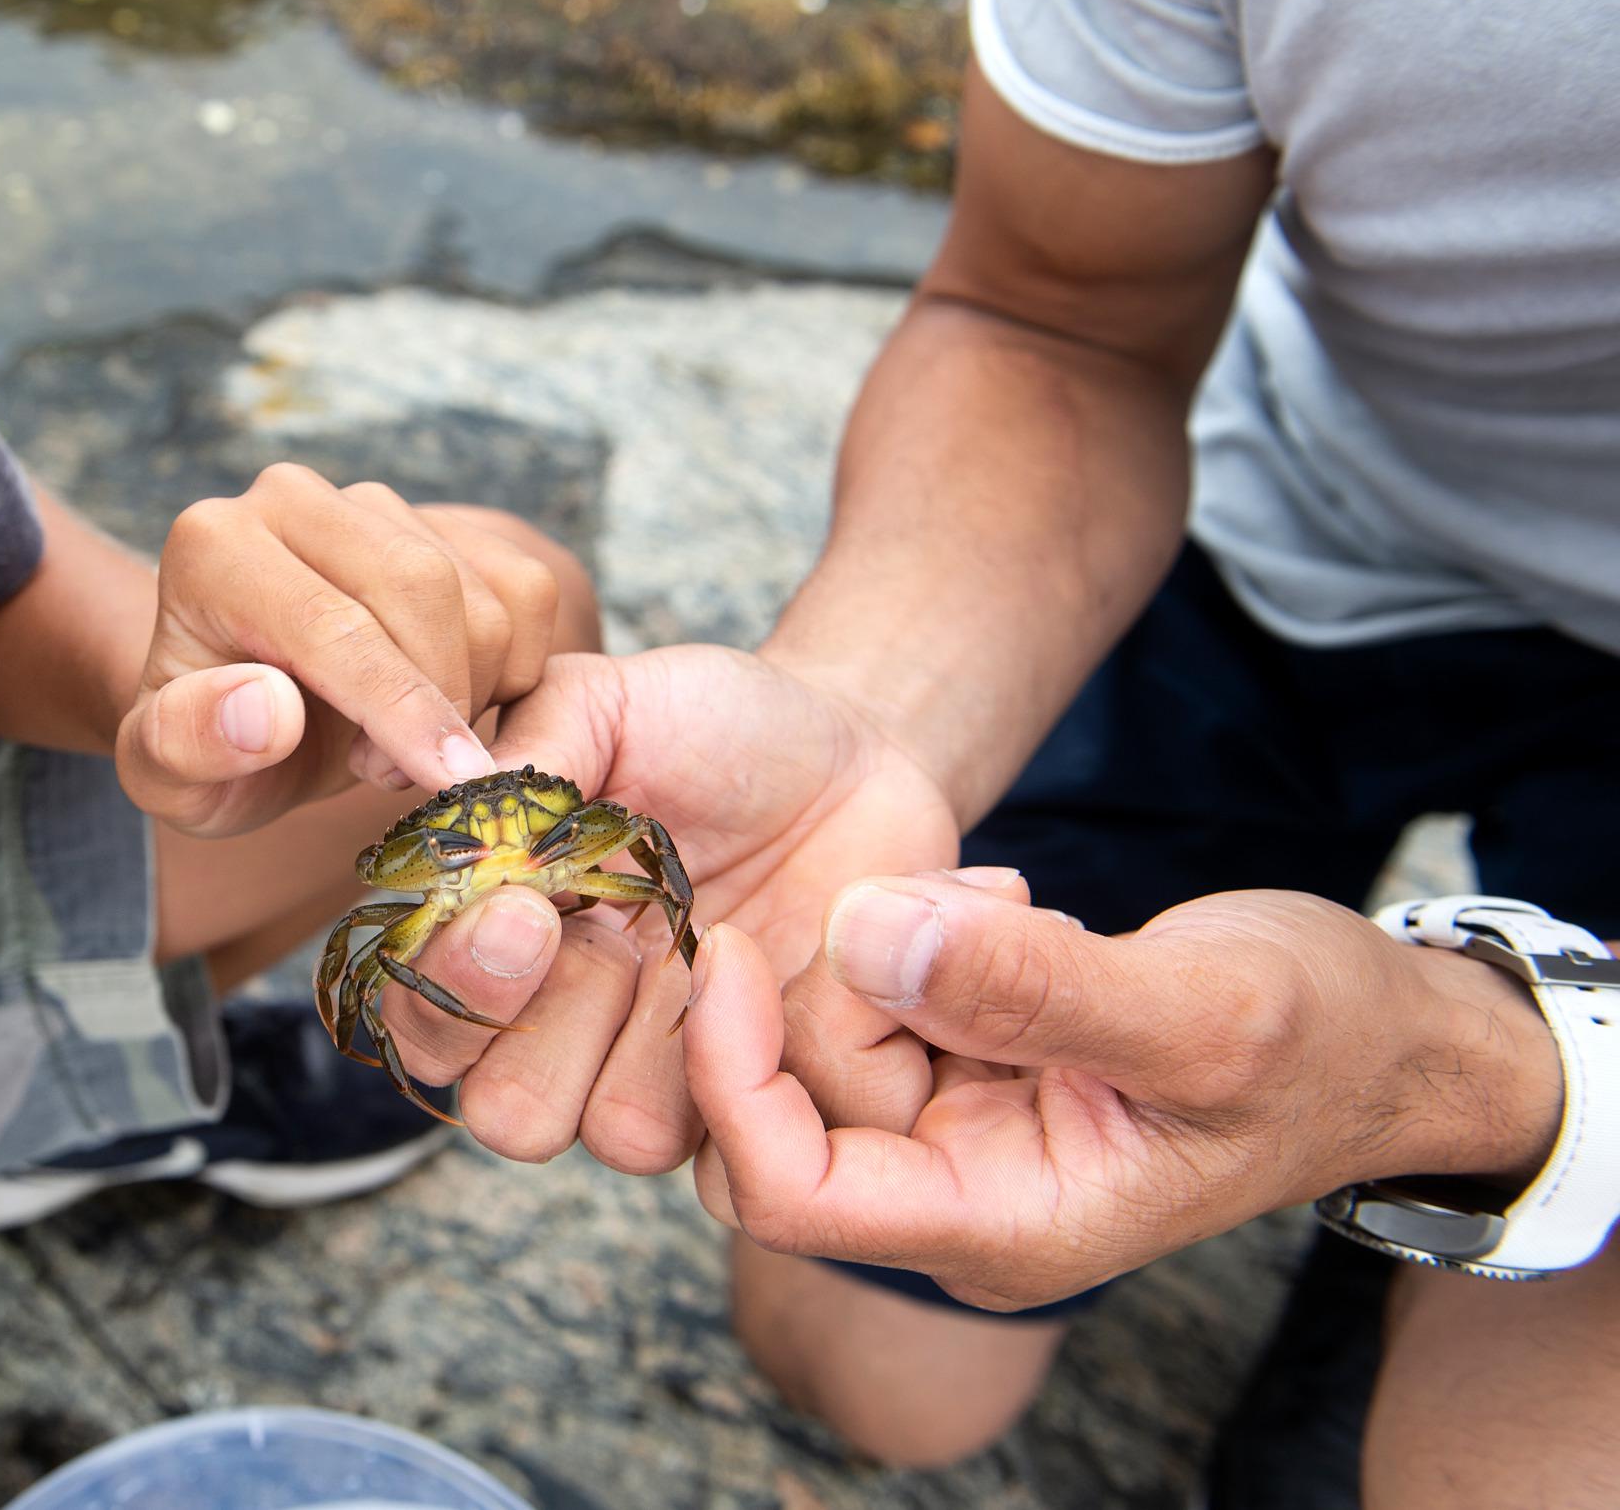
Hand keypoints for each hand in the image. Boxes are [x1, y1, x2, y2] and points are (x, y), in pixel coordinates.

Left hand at [118, 465, 573, 834]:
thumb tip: (265, 708)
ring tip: (401, 748)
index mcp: (212, 546)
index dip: (399, 707)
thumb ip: (190, 743)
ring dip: (473, 691)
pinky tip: (452, 706)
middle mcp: (288, 497)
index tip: (452, 779)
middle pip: (419, 586)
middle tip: (396, 777)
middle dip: (438, 699)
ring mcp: (369, 501)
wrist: (251, 715)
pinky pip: (523, 587)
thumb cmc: (210, 751)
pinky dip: (515, 666)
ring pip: (479, 592)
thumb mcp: (170, 775)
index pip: (329, 623)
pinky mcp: (438, 518)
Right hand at [368, 644, 963, 1171]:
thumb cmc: (715, 724)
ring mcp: (669, 1067)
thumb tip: (417, 789)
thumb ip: (518, 756)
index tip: (522, 909)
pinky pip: (746, 1134)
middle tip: (600, 936)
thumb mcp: (605, 704)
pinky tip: (771, 964)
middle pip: (504, 1112)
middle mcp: (570, 1025)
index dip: (453, 985)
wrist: (857, 750)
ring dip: (658, 1040)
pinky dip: (759, 1050)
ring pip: (618, 1134)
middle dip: (542, 1033)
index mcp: (503, 941)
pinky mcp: (766, 1094)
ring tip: (707, 940)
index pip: (422, 1015)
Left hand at [684, 877, 1567, 1308]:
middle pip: (790, 1098)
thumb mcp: (1205, 1009)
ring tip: (1012, 897)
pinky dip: (918, 937)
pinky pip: (878, 1001)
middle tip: (969, 894)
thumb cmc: (1327, 1042)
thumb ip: (1037, 986)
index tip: (733, 946)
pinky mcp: (964, 1071)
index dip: (731, 1073)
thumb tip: (867, 935)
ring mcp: (958, 1134)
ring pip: (825, 1037)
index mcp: (1002, 1227)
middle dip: (839, 982)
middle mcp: (959, 1196)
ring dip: (888, 946)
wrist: (1389, 1037)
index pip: (788, 1189)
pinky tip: (1012, 906)